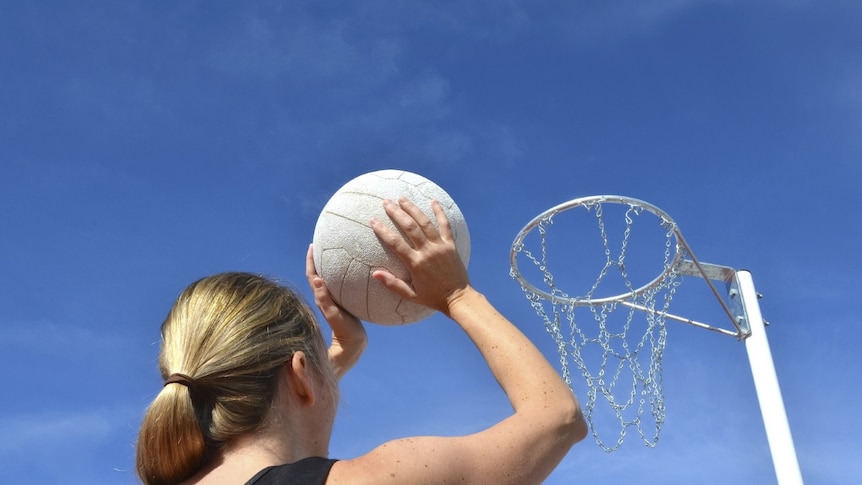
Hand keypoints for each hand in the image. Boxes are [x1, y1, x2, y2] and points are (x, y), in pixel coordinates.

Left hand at [306, 244, 366, 377]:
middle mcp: (324, 298)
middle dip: (317, 259)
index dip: (311, 261)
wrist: (352, 348)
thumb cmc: (344, 333)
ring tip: (332, 254)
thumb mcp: (335, 315)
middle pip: (317, 275)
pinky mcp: (340, 306)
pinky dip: (337, 277)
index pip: (312, 276)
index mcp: (321, 298)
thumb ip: (325, 300)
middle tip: (321, 245)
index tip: (312, 246)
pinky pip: (336, 287)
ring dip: (326, 267)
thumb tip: (317, 280)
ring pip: (326, 280)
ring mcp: (332, 302)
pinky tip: (347, 273)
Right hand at [370, 197, 469, 315]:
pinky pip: (445, 225)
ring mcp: (440, 247)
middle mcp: (427, 252)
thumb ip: (392, 284)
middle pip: (410, 227)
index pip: (395, 243)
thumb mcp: (411, 295)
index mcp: (416, 264)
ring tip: (402, 198)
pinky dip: (439, 212)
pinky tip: (433, 201)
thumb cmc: (433, 298)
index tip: (374, 220)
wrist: (458, 298)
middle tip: (386, 202)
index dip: (383, 230)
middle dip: (397, 213)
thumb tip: (375, 274)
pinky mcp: (451, 245)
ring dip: (413, 209)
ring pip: (425, 223)